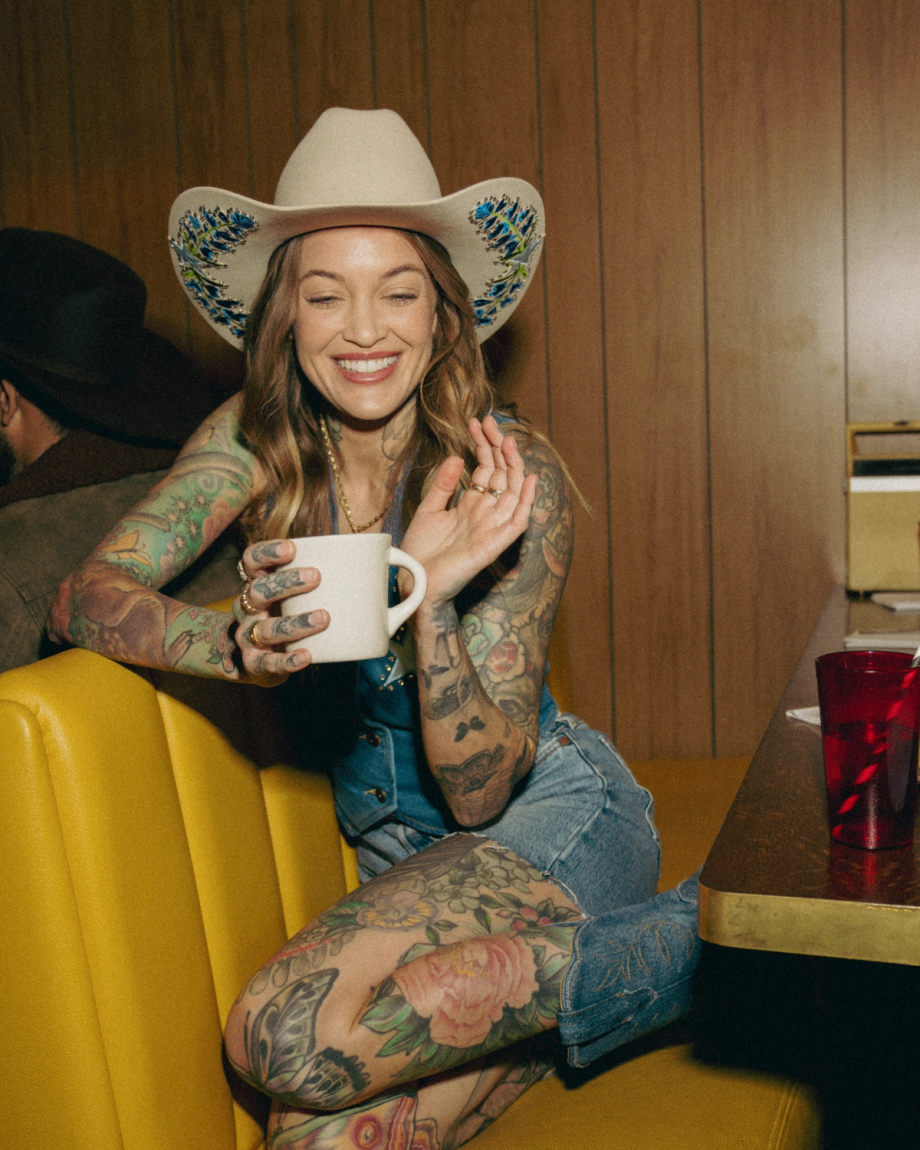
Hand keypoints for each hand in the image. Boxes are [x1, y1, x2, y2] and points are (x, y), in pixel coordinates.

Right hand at [233, 539, 328, 684]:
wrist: (258, 660)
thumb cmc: (286, 616)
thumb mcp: (297, 596)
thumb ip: (330, 583)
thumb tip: (386, 575)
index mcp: (257, 584)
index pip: (251, 561)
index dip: (267, 552)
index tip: (292, 549)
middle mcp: (248, 608)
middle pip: (258, 591)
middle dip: (286, 583)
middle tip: (316, 577)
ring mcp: (248, 636)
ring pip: (267, 629)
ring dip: (295, 623)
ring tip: (324, 617)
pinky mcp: (255, 663)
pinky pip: (269, 662)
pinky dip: (288, 660)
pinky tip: (307, 655)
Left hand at [400, 415, 536, 607]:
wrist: (414, 582)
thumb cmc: (420, 553)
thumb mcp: (428, 511)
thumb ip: (443, 486)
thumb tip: (455, 457)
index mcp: (471, 506)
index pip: (486, 469)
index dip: (484, 445)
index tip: (476, 422)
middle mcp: (485, 515)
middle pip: (502, 475)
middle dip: (498, 448)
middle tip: (491, 423)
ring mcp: (491, 529)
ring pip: (514, 493)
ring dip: (514, 466)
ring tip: (508, 441)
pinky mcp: (494, 545)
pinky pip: (518, 522)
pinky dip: (527, 501)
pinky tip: (529, 479)